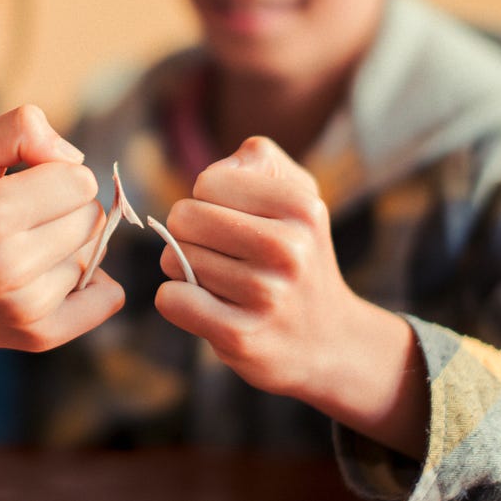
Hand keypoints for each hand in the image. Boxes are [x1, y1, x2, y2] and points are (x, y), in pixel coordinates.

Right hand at [0, 105, 124, 416]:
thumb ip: (21, 129)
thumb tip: (76, 159)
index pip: (79, 180)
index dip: (58, 174)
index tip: (29, 184)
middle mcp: (7, 266)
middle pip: (92, 218)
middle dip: (67, 209)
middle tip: (25, 218)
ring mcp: (24, 308)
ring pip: (96, 255)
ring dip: (70, 246)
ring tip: (25, 249)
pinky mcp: (39, 336)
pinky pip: (108, 298)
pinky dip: (94, 284)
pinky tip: (53, 275)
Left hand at [155, 136, 426, 456]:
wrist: (329, 340)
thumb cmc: (296, 253)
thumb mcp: (296, 193)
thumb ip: (256, 160)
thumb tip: (213, 177)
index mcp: (301, 206)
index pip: (207, 182)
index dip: (209, 200)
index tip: (232, 221)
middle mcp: (289, 248)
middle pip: (183, 218)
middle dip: (189, 234)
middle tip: (219, 253)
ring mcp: (266, 296)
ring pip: (173, 259)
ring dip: (185, 270)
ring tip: (224, 282)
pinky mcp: (241, 338)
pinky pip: (171, 299)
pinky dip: (176, 300)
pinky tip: (207, 306)